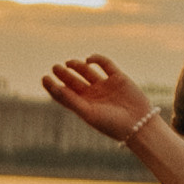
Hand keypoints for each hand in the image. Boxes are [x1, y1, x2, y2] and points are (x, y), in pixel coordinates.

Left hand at [43, 54, 159, 143]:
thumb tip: (55, 88)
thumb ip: (71, 101)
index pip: (64, 94)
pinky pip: (106, 64)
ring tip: (69, 62)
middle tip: (55, 67)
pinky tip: (89, 60)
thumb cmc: (111, 124)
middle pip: (74, 81)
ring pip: (88, 71)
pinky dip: (97, 59)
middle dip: (64, 73)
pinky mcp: (119, 77)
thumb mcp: (88, 113)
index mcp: (84, 106)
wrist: (138, 124)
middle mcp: (93, 95)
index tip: (44, 78)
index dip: (53, 86)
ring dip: (77, 65)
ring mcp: (106, 85)